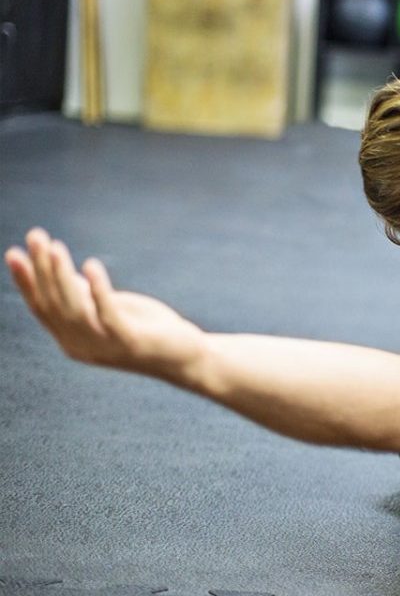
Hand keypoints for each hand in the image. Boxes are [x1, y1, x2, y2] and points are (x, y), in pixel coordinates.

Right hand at [5, 228, 205, 379]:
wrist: (186, 358)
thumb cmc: (148, 331)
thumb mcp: (112, 309)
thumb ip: (86, 297)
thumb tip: (61, 271)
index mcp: (72, 340)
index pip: (41, 308)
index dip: (26, 281)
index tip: (14, 253)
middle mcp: (82, 346)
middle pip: (54, 305)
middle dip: (41, 269)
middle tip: (35, 237)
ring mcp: (105, 346)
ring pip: (74, 309)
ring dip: (62, 276)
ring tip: (55, 247)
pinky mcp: (130, 341)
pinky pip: (108, 314)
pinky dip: (98, 289)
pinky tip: (91, 265)